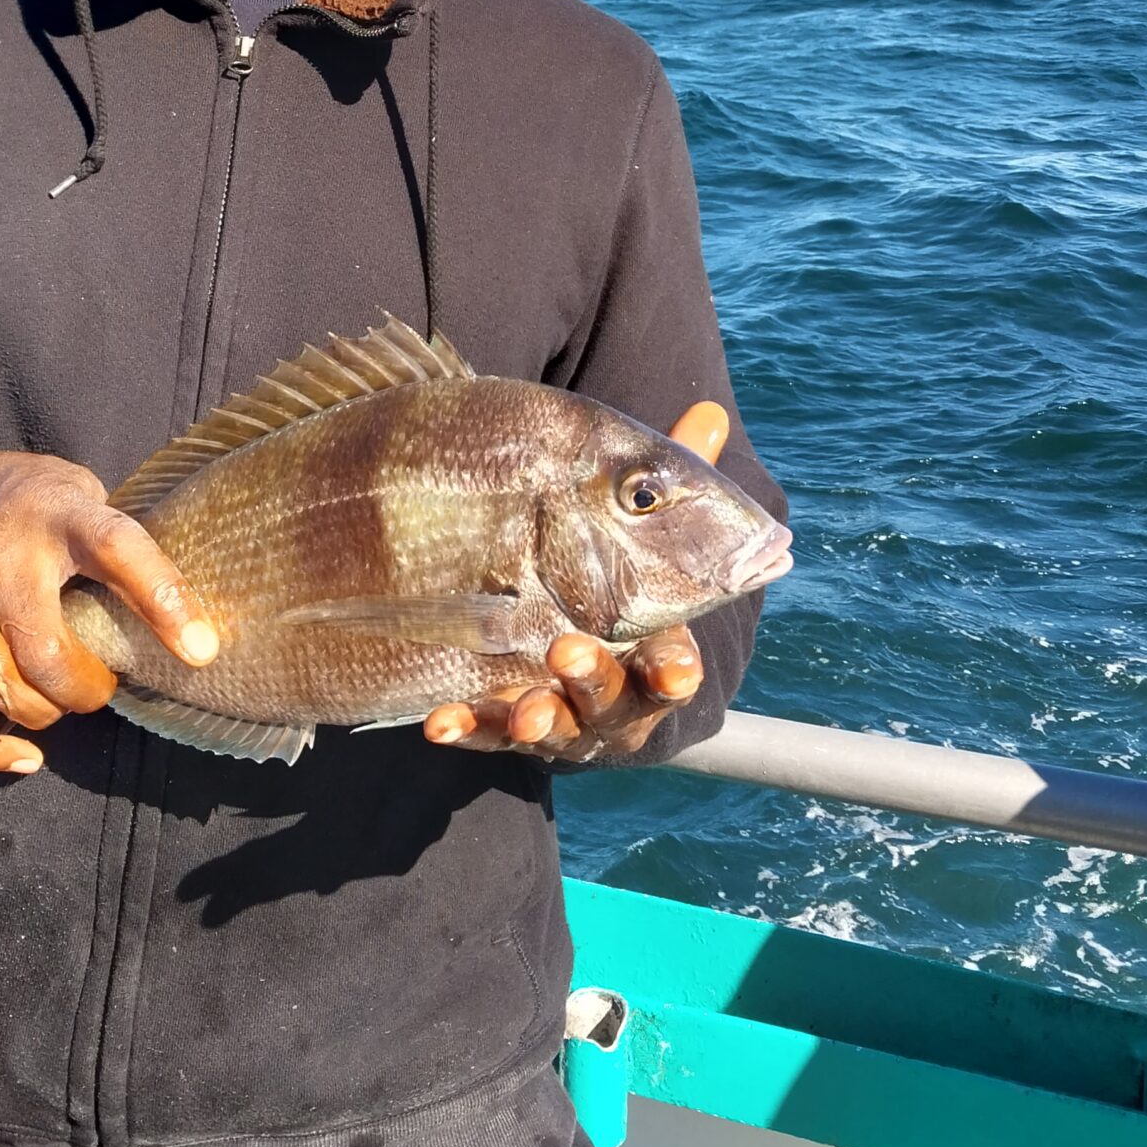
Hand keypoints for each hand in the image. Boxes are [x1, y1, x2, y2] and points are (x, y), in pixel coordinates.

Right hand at [0, 450, 217, 779]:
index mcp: (61, 514)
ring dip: (38, 712)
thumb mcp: (85, 495)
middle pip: (43, 648)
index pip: (116, 549)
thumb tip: (186, 618)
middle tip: (102, 685)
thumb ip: (120, 547)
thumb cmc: (36, 500)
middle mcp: (5, 556)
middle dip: (83, 688)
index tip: (200, 650)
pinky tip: (20, 753)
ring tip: (60, 703)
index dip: (161, 599)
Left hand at [421, 400, 727, 762]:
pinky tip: (437, 725)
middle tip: (566, 648)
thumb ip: (675, 487)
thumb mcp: (649, 540)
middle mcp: (613, 696)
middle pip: (614, 697)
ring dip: (538, 718)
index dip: (674, 670)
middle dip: (593, 677)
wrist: (580, 667)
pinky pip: (485, 733)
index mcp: (652, 652)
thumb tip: (708, 412)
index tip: (676, 669)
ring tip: (522, 711)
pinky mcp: (507, 725)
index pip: (673, 666)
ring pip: (555, 725)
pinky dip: (466, 731)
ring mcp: (562, 717)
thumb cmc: (624, 588)